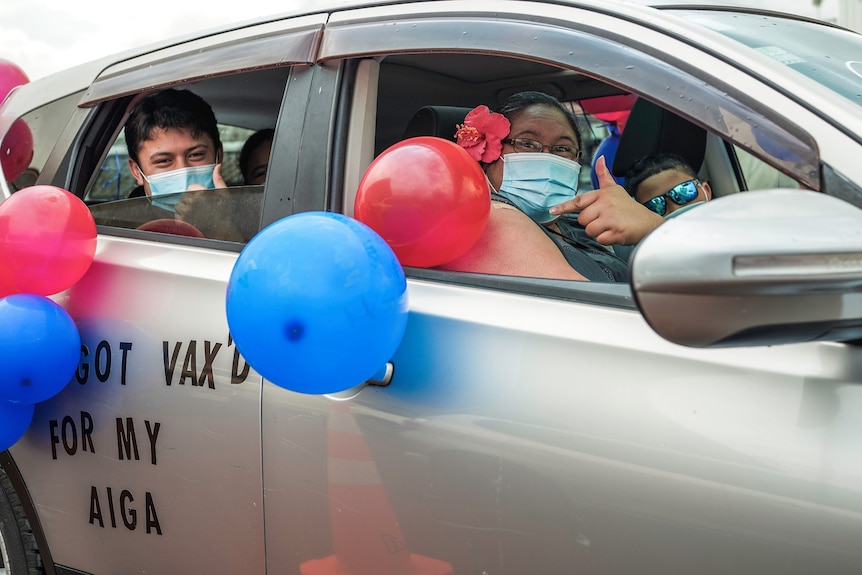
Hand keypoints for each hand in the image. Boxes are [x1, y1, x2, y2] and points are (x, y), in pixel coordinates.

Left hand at [174, 164, 244, 241]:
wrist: (222, 233)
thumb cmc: (224, 214)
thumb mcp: (224, 194)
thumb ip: (218, 179)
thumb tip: (218, 166)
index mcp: (202, 193)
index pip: (191, 188)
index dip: (197, 194)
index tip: (203, 200)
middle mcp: (193, 202)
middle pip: (184, 197)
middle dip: (190, 202)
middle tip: (201, 209)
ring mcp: (187, 212)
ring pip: (179, 207)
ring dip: (186, 210)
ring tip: (197, 215)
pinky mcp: (182, 221)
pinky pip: (177, 217)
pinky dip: (183, 219)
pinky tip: (194, 221)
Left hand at [549, 155, 663, 244]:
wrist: (649, 222)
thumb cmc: (629, 207)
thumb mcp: (615, 189)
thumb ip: (604, 176)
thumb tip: (600, 159)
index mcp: (602, 194)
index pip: (579, 201)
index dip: (564, 207)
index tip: (552, 211)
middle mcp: (605, 204)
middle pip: (582, 220)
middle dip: (591, 223)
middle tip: (605, 220)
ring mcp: (611, 218)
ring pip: (589, 231)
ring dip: (598, 232)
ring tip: (610, 226)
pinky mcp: (616, 232)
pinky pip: (600, 240)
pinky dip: (606, 240)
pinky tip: (615, 233)